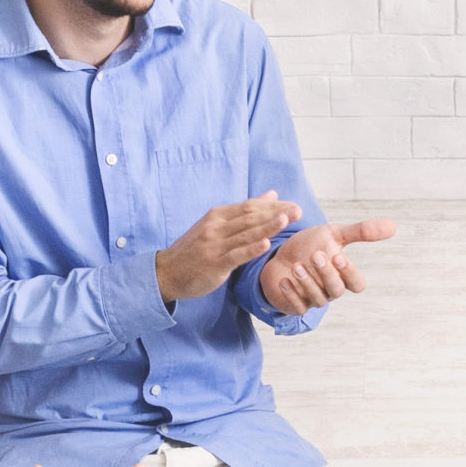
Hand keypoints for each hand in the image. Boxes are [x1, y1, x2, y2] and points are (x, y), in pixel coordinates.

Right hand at [157, 192, 300, 302]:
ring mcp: (214, 244)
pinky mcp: (214, 263)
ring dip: (267, 226)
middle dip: (276, 213)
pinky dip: (251, 249)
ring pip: (245, 233)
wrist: (167, 272)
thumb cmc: (195, 249)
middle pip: (250, 217)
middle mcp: (216, 226)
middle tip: (298, 211)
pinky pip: (235, 255)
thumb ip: (245, 211)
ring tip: (286, 220)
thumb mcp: (217, 225)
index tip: (293, 206)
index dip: (273, 206)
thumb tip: (272, 194)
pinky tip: (265, 244)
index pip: (250, 206)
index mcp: (218, 215)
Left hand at [258, 218, 398, 313]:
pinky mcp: (295, 305)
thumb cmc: (310, 246)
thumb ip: (361, 232)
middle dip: (326, 274)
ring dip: (307, 283)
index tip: (338, 256)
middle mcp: (331, 290)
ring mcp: (313, 299)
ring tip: (296, 266)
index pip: (356, 284)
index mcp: (343, 276)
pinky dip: (291, 294)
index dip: (349, 273)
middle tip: (315, 255)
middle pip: (337, 290)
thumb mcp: (334, 235)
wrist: (280, 255)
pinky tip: (284, 280)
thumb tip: (393, 226)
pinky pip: (297, 306)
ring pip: (318, 299)